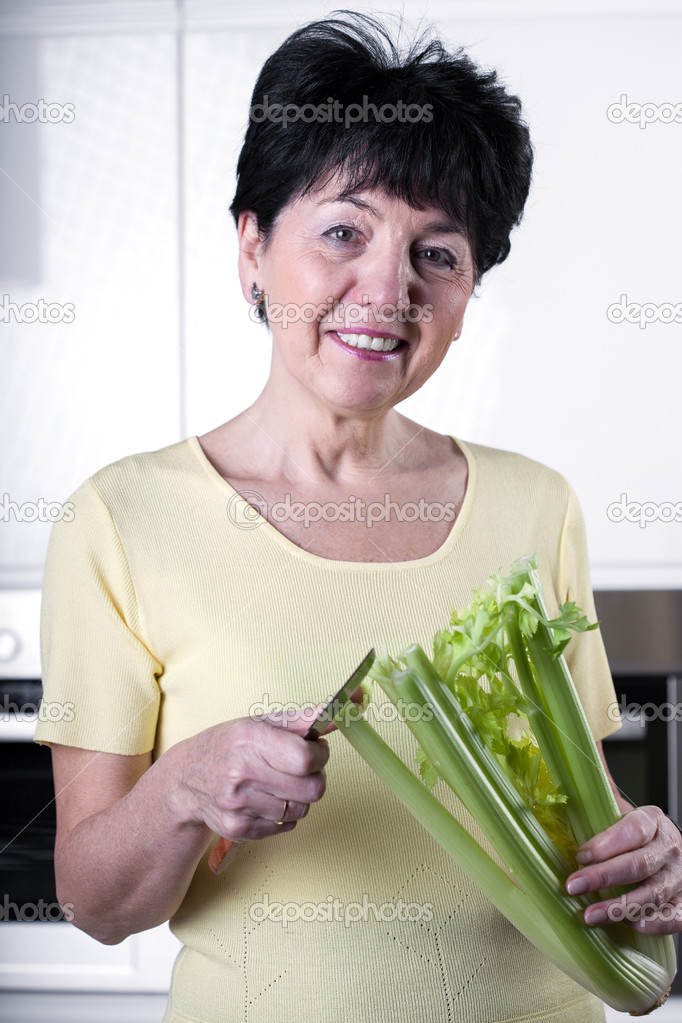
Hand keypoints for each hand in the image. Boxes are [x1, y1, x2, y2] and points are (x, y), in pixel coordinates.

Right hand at [175, 706, 328, 843]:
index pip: (306, 759)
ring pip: (301, 810)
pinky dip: (284, 813)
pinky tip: (267, 798)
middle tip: (303, 767)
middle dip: (316, 777)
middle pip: (312, 790)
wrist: (186, 778)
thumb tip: (346, 708)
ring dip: (299, 796)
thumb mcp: (261, 722)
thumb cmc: (230, 745)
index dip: (321, 754)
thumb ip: (305, 719)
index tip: (316, 748)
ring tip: (281, 782)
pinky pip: (285, 826)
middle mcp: (242, 774)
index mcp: (251, 741)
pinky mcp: (237, 829)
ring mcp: (238, 806)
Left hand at [565, 805, 681, 934]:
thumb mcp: (620, 812)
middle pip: (638, 864)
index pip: (632, 830)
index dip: (605, 844)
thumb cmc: (633, 834)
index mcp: (653, 821)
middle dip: (603, 877)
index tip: (579, 855)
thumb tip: (572, 757)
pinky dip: (653, 923)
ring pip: (653, 894)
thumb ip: (600, 793)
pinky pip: (674, 918)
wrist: (667, 852)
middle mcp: (671, 848)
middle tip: (572, 886)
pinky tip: (631, 925)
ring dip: (619, 907)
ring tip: (589, 915)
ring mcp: (680, 877)